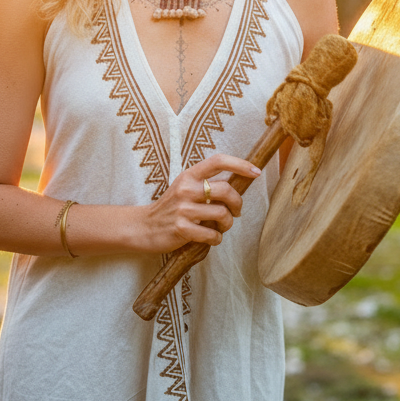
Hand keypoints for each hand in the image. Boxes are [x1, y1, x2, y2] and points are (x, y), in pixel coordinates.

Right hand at [141, 153, 259, 253]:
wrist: (144, 227)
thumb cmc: (171, 208)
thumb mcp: (185, 188)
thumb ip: (206, 185)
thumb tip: (236, 186)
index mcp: (189, 175)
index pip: (218, 161)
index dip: (240, 164)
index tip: (255, 171)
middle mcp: (186, 189)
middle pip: (226, 190)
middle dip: (238, 203)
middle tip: (236, 211)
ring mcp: (183, 209)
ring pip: (222, 214)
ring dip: (227, 224)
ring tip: (221, 227)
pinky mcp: (182, 228)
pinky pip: (212, 235)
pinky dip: (216, 239)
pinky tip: (210, 238)